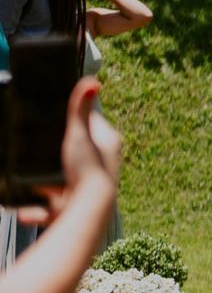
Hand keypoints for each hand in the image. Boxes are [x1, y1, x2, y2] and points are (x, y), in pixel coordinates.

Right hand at [18, 79, 121, 226]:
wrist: (89, 209)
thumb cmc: (88, 169)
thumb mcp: (81, 133)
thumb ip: (81, 109)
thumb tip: (93, 82)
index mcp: (107, 143)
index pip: (92, 123)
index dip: (76, 120)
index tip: (58, 116)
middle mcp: (100, 163)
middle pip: (74, 152)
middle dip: (56, 151)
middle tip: (37, 144)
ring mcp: (85, 185)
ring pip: (60, 181)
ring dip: (43, 182)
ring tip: (28, 174)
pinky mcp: (72, 205)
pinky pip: (49, 208)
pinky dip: (35, 210)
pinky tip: (23, 210)